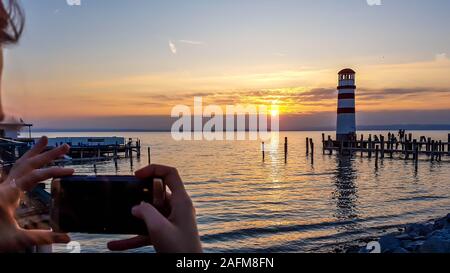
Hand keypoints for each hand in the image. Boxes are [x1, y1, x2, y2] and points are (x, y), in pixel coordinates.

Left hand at [0, 136, 73, 251]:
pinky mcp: (1, 193)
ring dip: (33, 153)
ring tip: (45, 140)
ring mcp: (1, 189)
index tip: (72, 171)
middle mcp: (3, 187)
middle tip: (65, 146)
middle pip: (28, 164)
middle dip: (48, 154)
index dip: (55, 172)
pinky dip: (24, 164)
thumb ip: (43, 237)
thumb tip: (67, 237)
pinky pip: (14, 173)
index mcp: (7, 194)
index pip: (35, 176)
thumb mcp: (18, 240)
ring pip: (18, 165)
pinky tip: (29, 164)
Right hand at [107, 164, 201, 252]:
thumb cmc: (180, 249)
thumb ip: (146, 213)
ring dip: (133, 219)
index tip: (136, 175)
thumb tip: (135, 208)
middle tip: (125, 197)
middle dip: (140, 195)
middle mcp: (177, 208)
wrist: (188, 269)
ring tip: (117, 219)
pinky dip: (132, 237)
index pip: (170, 174)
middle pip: (157, 193)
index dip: (154, 169)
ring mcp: (172, 222)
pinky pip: (146, 232)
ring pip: (150, 214)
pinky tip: (115, 245)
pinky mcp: (166, 234)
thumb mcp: (159, 228)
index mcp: (181, 201)